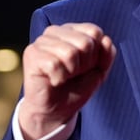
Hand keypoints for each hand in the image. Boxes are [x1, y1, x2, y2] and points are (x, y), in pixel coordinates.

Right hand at [18, 22, 116, 139]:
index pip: (95, 32)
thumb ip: (108, 53)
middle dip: (85, 64)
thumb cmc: (77, 86)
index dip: (96, 55)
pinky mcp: (31, 53)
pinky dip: (59, 78)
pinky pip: (55, 64)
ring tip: (64, 76)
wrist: (58, 110)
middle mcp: (55, 31)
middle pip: (85, 43)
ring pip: (70, 53)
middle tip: (73, 73)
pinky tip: (53, 80)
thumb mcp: (100, 69)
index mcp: (73, 30)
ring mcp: (42, 41)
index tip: (86, 66)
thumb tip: (106, 40)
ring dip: (71, 72)